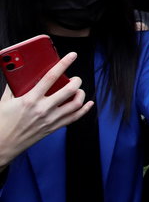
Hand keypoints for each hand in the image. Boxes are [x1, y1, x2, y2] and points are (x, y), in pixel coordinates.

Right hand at [0, 53, 92, 169]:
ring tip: (78, 89)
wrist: (2, 145)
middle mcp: (43, 109)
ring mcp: (50, 119)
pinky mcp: (53, 128)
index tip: (72, 56)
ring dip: (81, 94)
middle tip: (75, 78)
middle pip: (69, 90)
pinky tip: (88, 103)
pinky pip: (74, 118)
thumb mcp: (5, 101)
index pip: (51, 77)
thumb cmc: (2, 122)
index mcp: (30, 99)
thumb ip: (14, 86)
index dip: (63, 64)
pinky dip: (84, 109)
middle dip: (76, 81)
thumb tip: (19, 72)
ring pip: (75, 104)